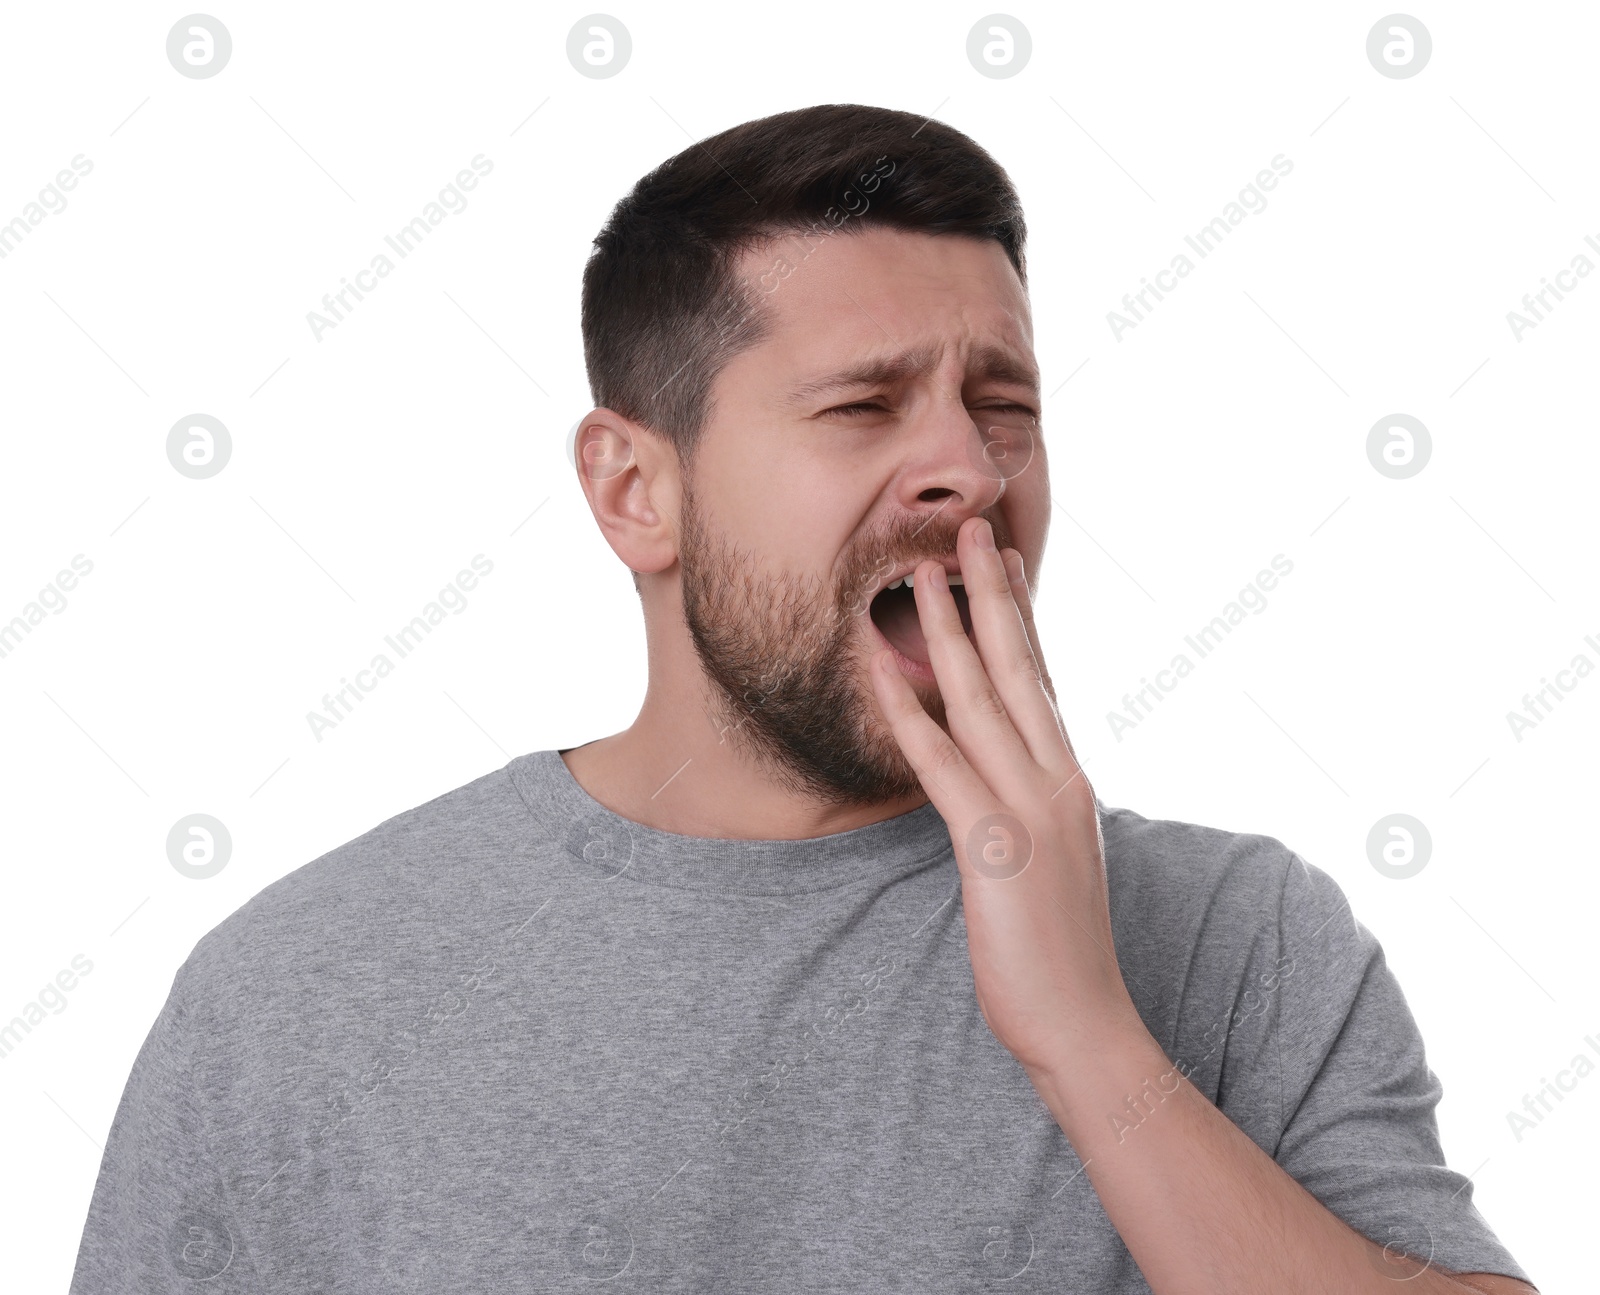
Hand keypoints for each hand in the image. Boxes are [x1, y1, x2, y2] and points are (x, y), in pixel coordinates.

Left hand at [869, 516, 1145, 1080]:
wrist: (1084, 1020)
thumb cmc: (1057, 949)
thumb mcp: (1049, 860)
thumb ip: (1030, 809)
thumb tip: (1002, 777)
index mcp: (1069, 780)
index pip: (1043, 680)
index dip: (1022, 617)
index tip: (1007, 563)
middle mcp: (1058, 778)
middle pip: (1022, 665)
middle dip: (994, 593)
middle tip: (973, 528)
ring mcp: (1032, 806)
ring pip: (983, 697)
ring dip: (949, 627)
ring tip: (921, 569)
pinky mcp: (997, 842)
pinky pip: (943, 761)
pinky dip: (908, 708)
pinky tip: (878, 666)